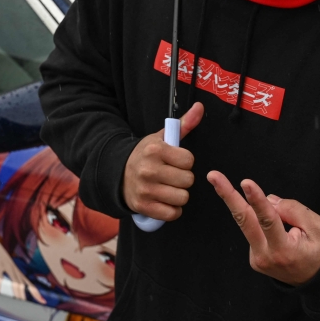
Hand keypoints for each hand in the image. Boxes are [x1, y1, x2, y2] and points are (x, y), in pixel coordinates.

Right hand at [0, 228, 42, 301]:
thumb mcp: (6, 267)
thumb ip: (9, 275)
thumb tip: (11, 286)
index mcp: (17, 271)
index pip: (29, 284)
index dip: (36, 293)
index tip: (43, 301)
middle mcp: (15, 269)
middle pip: (25, 284)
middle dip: (33, 293)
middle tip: (41, 301)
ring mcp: (8, 266)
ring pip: (15, 280)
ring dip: (18, 291)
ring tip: (20, 301)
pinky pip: (0, 275)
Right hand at [123, 102, 203, 220]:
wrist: (119, 174)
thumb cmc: (147, 155)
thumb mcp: (162, 137)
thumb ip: (184, 124)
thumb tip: (200, 107)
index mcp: (155, 150)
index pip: (189, 160)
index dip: (185, 162)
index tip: (175, 161)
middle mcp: (149, 170)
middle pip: (188, 180)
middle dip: (183, 178)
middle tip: (172, 175)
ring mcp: (145, 190)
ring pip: (182, 198)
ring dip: (179, 195)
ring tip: (169, 187)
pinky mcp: (143, 207)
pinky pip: (172, 213)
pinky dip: (172, 209)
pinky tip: (165, 200)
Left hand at [206, 172, 319, 285]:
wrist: (318, 279)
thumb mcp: (319, 228)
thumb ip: (294, 210)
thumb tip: (268, 200)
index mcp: (284, 250)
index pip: (268, 220)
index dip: (257, 199)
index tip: (246, 183)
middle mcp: (265, 256)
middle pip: (244, 220)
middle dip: (227, 195)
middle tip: (213, 175)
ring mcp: (257, 258)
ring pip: (251, 222)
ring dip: (255, 208)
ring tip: (286, 222)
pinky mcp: (254, 258)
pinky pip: (257, 229)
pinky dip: (265, 222)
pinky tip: (283, 232)